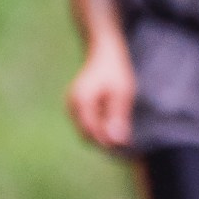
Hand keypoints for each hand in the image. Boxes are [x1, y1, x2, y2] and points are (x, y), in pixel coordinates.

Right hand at [66, 36, 135, 151]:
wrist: (103, 52)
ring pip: (85, 131)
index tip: (127, 145)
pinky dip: (100, 128)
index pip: (91, 131)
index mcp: (81, 101)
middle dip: (105, 142)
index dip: (108, 142)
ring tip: (123, 136)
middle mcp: (71, 105)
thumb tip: (118, 140)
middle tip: (126, 144)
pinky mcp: (75, 107)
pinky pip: (86, 124)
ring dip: (102, 136)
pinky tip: (115, 126)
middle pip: (86, 134)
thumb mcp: (122, 93)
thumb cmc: (115, 70)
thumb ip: (118, 116)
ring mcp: (71, 106)